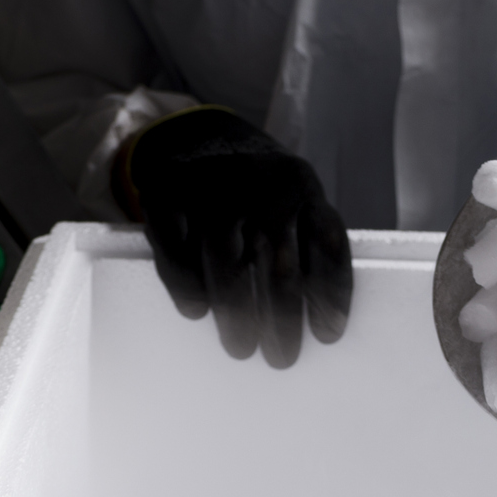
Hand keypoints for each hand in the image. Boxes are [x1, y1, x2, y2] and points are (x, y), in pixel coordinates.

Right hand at [114, 106, 353, 367]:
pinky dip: (186, 285)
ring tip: (241, 348)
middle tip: (282, 359)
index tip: (327, 336)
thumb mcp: (295, 199)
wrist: (197, 137)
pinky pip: (177, 250)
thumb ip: (309, 242)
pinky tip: (196, 312)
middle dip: (283, 320)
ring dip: (236, 312)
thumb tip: (323, 319)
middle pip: (278, 266)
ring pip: (227, 262)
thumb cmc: (257, 190)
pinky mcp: (167, 197)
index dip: (329, 297)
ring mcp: (213, 191)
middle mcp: (262, 187)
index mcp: (303, 188)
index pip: (325, 248)